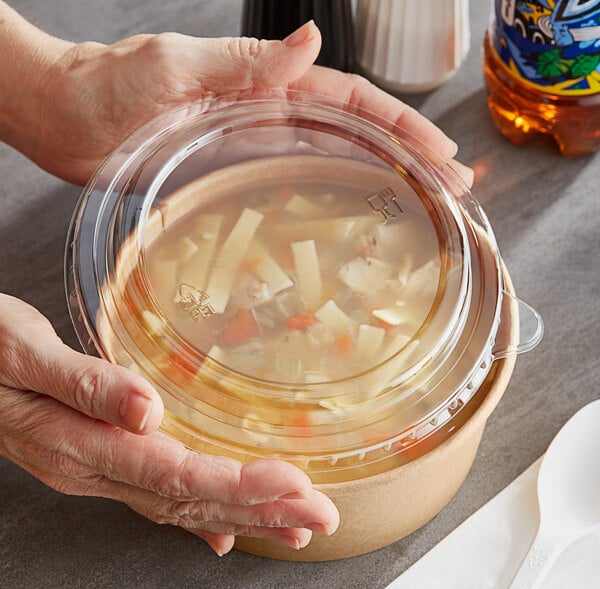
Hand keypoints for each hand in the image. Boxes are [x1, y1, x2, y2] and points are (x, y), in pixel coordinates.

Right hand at [0, 294, 338, 555]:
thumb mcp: (24, 354)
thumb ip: (84, 384)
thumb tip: (147, 409)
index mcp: (81, 446)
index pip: (175, 475)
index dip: (239, 485)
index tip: (295, 485)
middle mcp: (95, 470)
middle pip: (190, 499)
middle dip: (261, 509)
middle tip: (320, 516)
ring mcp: (99, 470)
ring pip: (182, 505)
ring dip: (243, 515)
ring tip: (294, 525)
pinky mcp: (103, 459)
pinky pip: (161, 496)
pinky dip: (202, 512)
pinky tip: (228, 528)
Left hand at [10, 20, 472, 185]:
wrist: (70, 120)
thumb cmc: (111, 85)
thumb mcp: (177, 65)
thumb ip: (245, 62)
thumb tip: (310, 42)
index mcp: (267, 83)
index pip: (351, 102)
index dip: (401, 124)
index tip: (441, 152)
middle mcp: (271, 117)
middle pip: (354, 136)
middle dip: (408, 157)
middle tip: (452, 187)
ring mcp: (256, 149)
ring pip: (331, 164)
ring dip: (378, 181)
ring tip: (421, 205)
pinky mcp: (235, 176)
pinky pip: (291, 189)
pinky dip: (326, 202)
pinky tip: (350, 221)